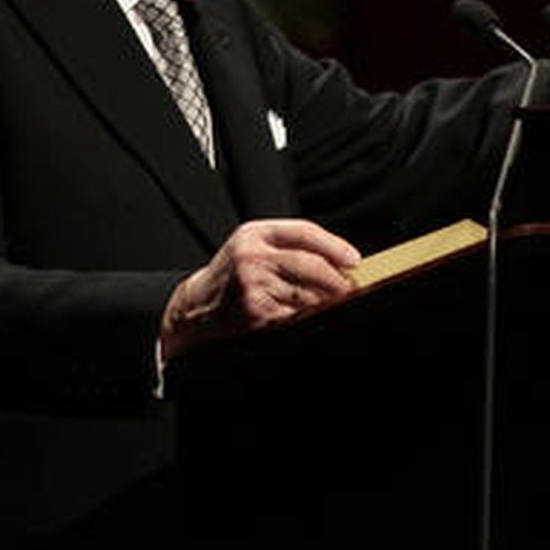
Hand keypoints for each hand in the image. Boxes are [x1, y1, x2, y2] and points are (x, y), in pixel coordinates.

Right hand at [160, 219, 360, 356]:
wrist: (196, 307)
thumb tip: (338, 260)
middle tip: (350, 286)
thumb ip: (288, 245)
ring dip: (326, 301)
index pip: (304, 233)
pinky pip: (295, 315)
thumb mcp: (252, 246)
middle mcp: (252, 257)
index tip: (353, 259)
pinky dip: (308, 317)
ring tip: (332, 302)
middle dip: (336, 278)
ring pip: (306, 293)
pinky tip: (311, 316)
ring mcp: (253, 286)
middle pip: (310, 264)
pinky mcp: (255, 313)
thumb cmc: (233, 274)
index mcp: (255, 234)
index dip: (334, 246)